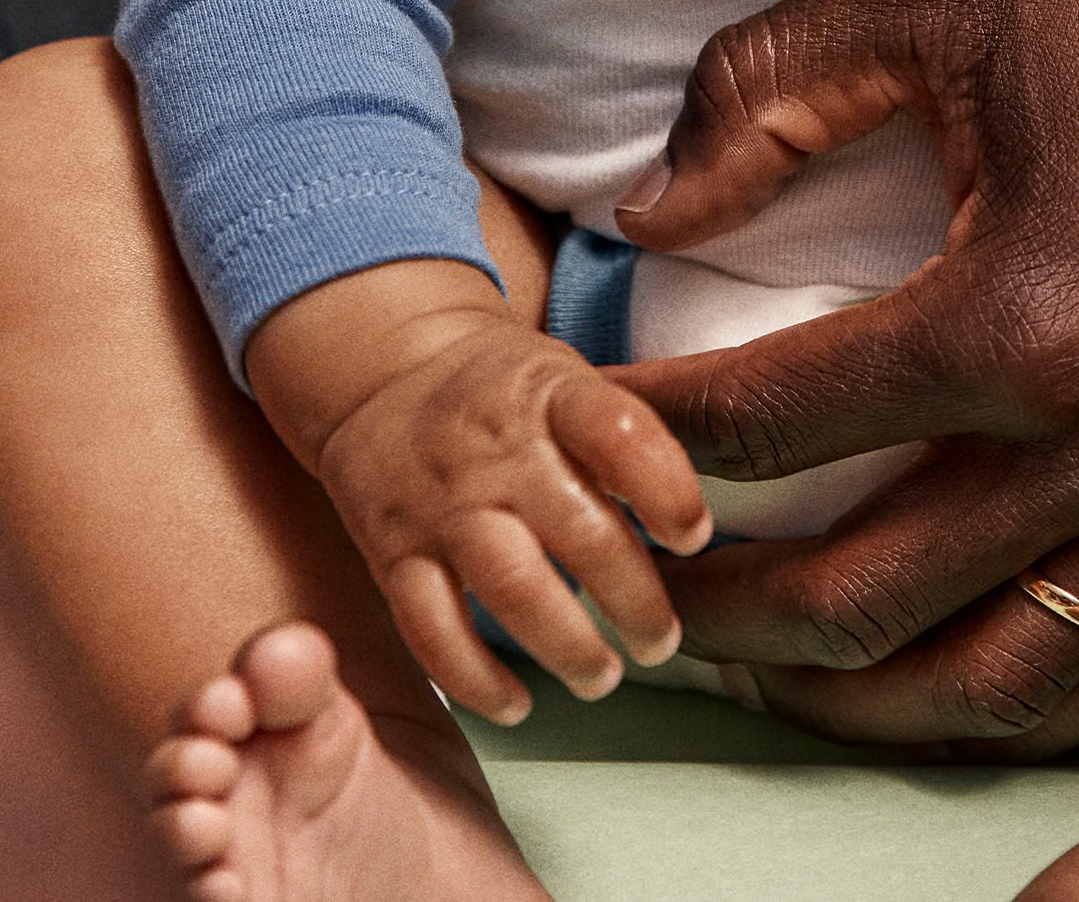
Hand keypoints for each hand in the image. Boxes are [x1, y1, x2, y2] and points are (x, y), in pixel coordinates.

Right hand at [245, 260, 711, 721]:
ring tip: (602, 676)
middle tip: (660, 640)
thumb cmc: (503, 391)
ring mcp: (440, 502)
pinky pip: (432, 630)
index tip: (693, 537)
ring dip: (568, 645)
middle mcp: (495, 448)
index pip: (617, 432)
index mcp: (548, 393)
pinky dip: (476, 680)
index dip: (666, 488)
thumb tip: (698, 526)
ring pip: (511, 587)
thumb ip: (622, 438)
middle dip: (633, 599)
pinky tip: (518, 705)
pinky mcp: (392, 552)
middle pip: (579, 530)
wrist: (381, 372)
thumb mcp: (565, 379)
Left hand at [616, 0, 1078, 751]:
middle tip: (644, 585)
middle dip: (731, 612)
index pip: (782, 422)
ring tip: (777, 671)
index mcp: (1023, 316)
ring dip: (868, 697)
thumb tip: (649, 201)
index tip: (598, 428)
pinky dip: (1035, 695)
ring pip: (1007, 676)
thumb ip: (773, 87)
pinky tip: (967, 667)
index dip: (662, 435)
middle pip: (871, 598)